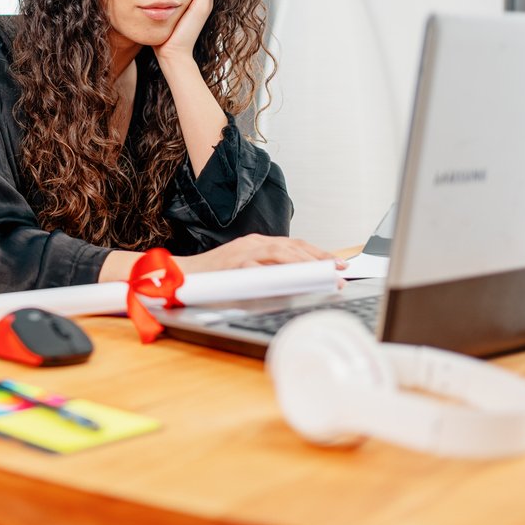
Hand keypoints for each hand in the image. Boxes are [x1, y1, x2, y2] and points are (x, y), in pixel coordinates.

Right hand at [178, 234, 347, 274]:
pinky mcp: (234, 263)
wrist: (186, 274)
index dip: (318, 253)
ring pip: (280, 252)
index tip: (336, 263)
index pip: (294, 244)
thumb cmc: (216, 276)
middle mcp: (253, 243)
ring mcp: (244, 251)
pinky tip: (292, 279)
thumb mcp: (247, 269)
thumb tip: (298, 282)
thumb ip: (268, 271)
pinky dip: (278, 272)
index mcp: (258, 243)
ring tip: (322, 273)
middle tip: (338, 269)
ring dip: (304, 263)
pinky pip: (260, 266)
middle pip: (292, 246)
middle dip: (318, 258)